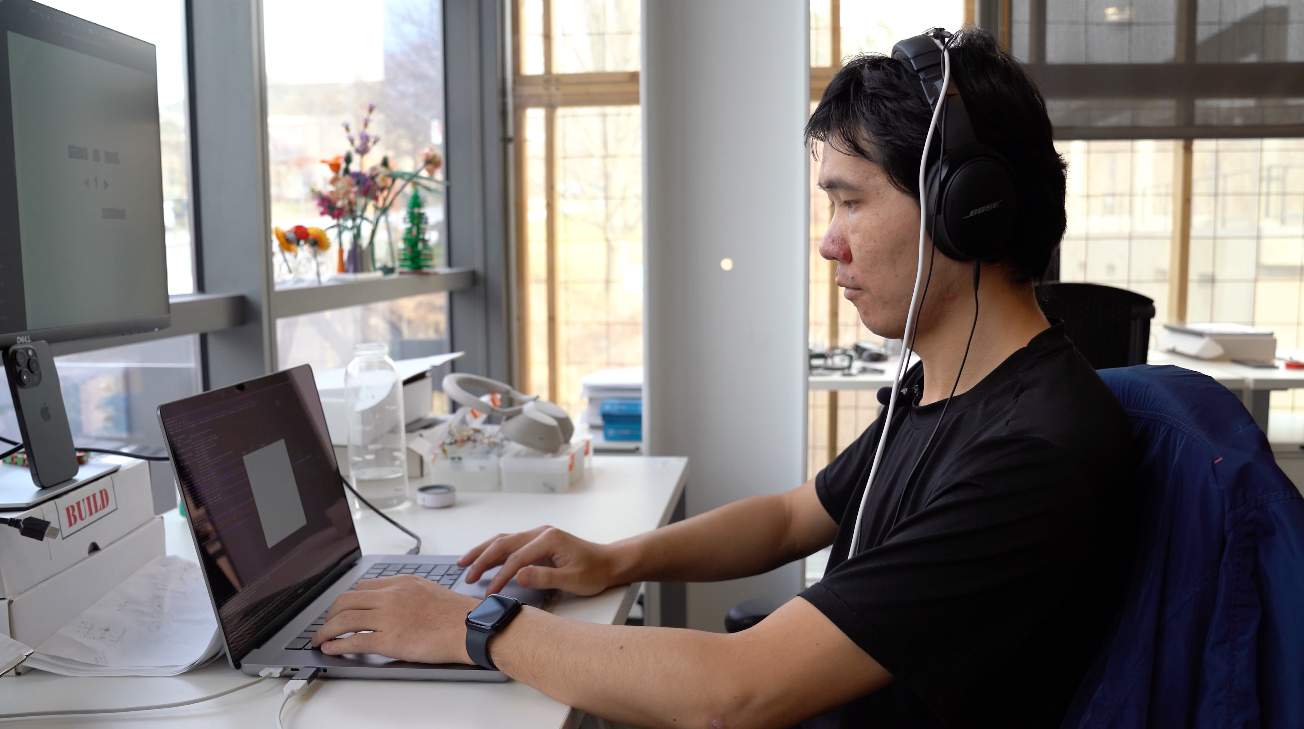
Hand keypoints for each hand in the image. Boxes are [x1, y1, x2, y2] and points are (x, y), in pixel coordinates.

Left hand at [311, 575, 478, 662]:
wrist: (470, 628)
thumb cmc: (457, 614)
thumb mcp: (430, 590)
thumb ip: (408, 593)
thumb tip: (396, 604)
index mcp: (401, 583)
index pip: (363, 586)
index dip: (348, 600)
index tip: (342, 609)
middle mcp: (391, 596)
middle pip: (346, 600)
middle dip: (330, 613)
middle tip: (326, 624)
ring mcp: (388, 617)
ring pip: (344, 619)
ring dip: (325, 630)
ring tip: (319, 639)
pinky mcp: (388, 639)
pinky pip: (353, 640)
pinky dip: (336, 644)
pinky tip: (329, 648)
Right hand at [459, 525, 621, 595]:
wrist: (609, 562)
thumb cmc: (595, 571)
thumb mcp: (573, 579)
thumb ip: (545, 577)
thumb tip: (519, 575)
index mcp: (549, 539)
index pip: (516, 558)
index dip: (500, 576)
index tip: (489, 593)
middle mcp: (541, 532)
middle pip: (503, 543)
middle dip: (482, 560)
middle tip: (466, 576)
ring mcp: (538, 535)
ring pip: (503, 540)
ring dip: (483, 551)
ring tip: (464, 563)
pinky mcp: (538, 541)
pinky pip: (511, 543)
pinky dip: (494, 551)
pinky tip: (483, 558)